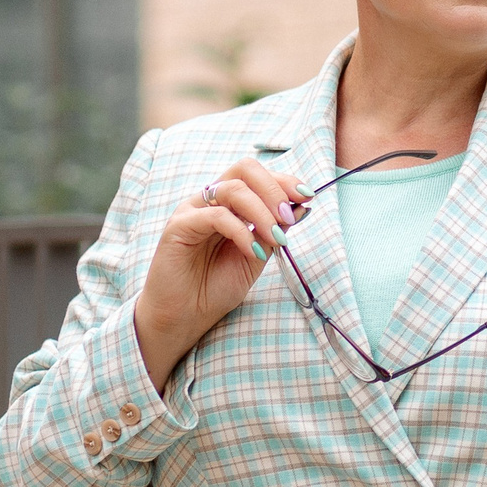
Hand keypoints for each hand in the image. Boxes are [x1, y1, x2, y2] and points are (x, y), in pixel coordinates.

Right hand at [132, 158, 307, 387]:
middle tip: (289, 217)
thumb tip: (302, 205)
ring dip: (262, 211)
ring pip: (233, 188)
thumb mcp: (256, 256)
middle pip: (245, 169)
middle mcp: (210, 200)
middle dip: (274, 189)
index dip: (284, 182)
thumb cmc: (215, 287)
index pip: (257, 176)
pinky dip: (241, 231)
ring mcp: (192, 210)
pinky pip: (216, 216)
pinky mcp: (179, 226)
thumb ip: (273, 231)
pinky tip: (253, 251)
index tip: (307, 197)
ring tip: (277, 237)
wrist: (184, 317)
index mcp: (228, 203)